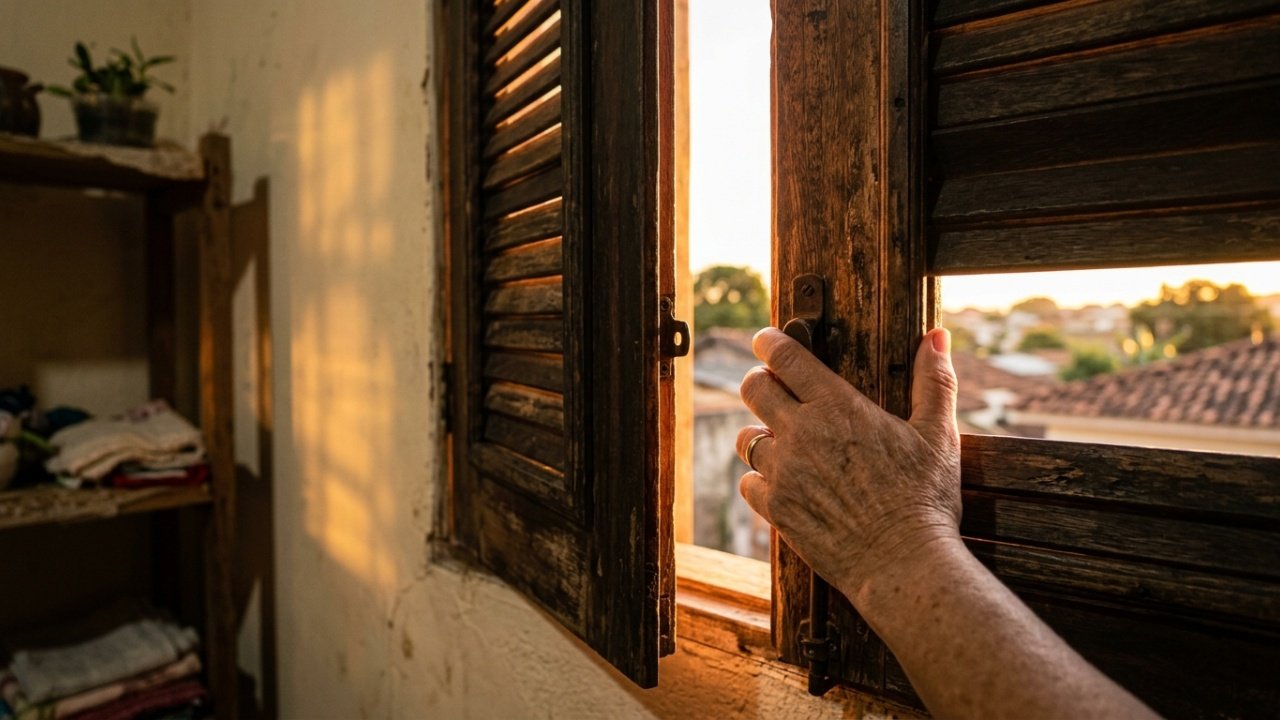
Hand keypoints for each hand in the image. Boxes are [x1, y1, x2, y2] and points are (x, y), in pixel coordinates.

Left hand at [736, 327, 962, 600]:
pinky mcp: (776, 510)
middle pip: (753, 390)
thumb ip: (933, 380)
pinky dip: (760, 481)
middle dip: (758, 383)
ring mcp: (784, 473)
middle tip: (771, 388)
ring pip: (746, 440)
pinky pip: (748, 484)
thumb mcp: (939, 434)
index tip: (765, 340)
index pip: (785, 358)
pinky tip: (782, 484)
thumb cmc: (927, 499)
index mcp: (837, 406)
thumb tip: (937, 334)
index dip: (769, 343)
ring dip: (760, 437)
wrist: (905, 565)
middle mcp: (801, 434)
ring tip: (780, 443)